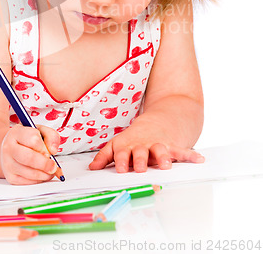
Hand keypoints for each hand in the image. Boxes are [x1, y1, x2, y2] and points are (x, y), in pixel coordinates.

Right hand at [0, 124, 59, 184]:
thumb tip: (53, 150)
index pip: (33, 140)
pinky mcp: (11, 177)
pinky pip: (27, 182)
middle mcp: (9, 148)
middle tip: (53, 166)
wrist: (11, 147)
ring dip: (44, 174)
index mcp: (17, 133)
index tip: (50, 151)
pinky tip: (41, 174)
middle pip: (29, 158)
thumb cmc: (27, 139)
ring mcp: (8, 163)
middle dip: (45, 164)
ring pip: (29, 172)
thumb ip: (51, 136)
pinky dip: (38, 180)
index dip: (44, 148)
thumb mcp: (40, 131)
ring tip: (50, 171)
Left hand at [88, 125, 204, 172]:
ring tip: (166, 165)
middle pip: (140, 153)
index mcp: (128, 145)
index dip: (121, 160)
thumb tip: (91, 169)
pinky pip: (182, 151)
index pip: (122, 153)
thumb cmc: (134, 137)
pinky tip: (199, 160)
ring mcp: (158, 145)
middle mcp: (143, 145)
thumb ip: (105, 156)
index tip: (119, 169)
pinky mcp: (172, 146)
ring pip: (160, 151)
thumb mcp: (118, 143)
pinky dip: (190, 155)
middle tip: (140, 168)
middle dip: (140, 160)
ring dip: (163, 157)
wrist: (158, 121)